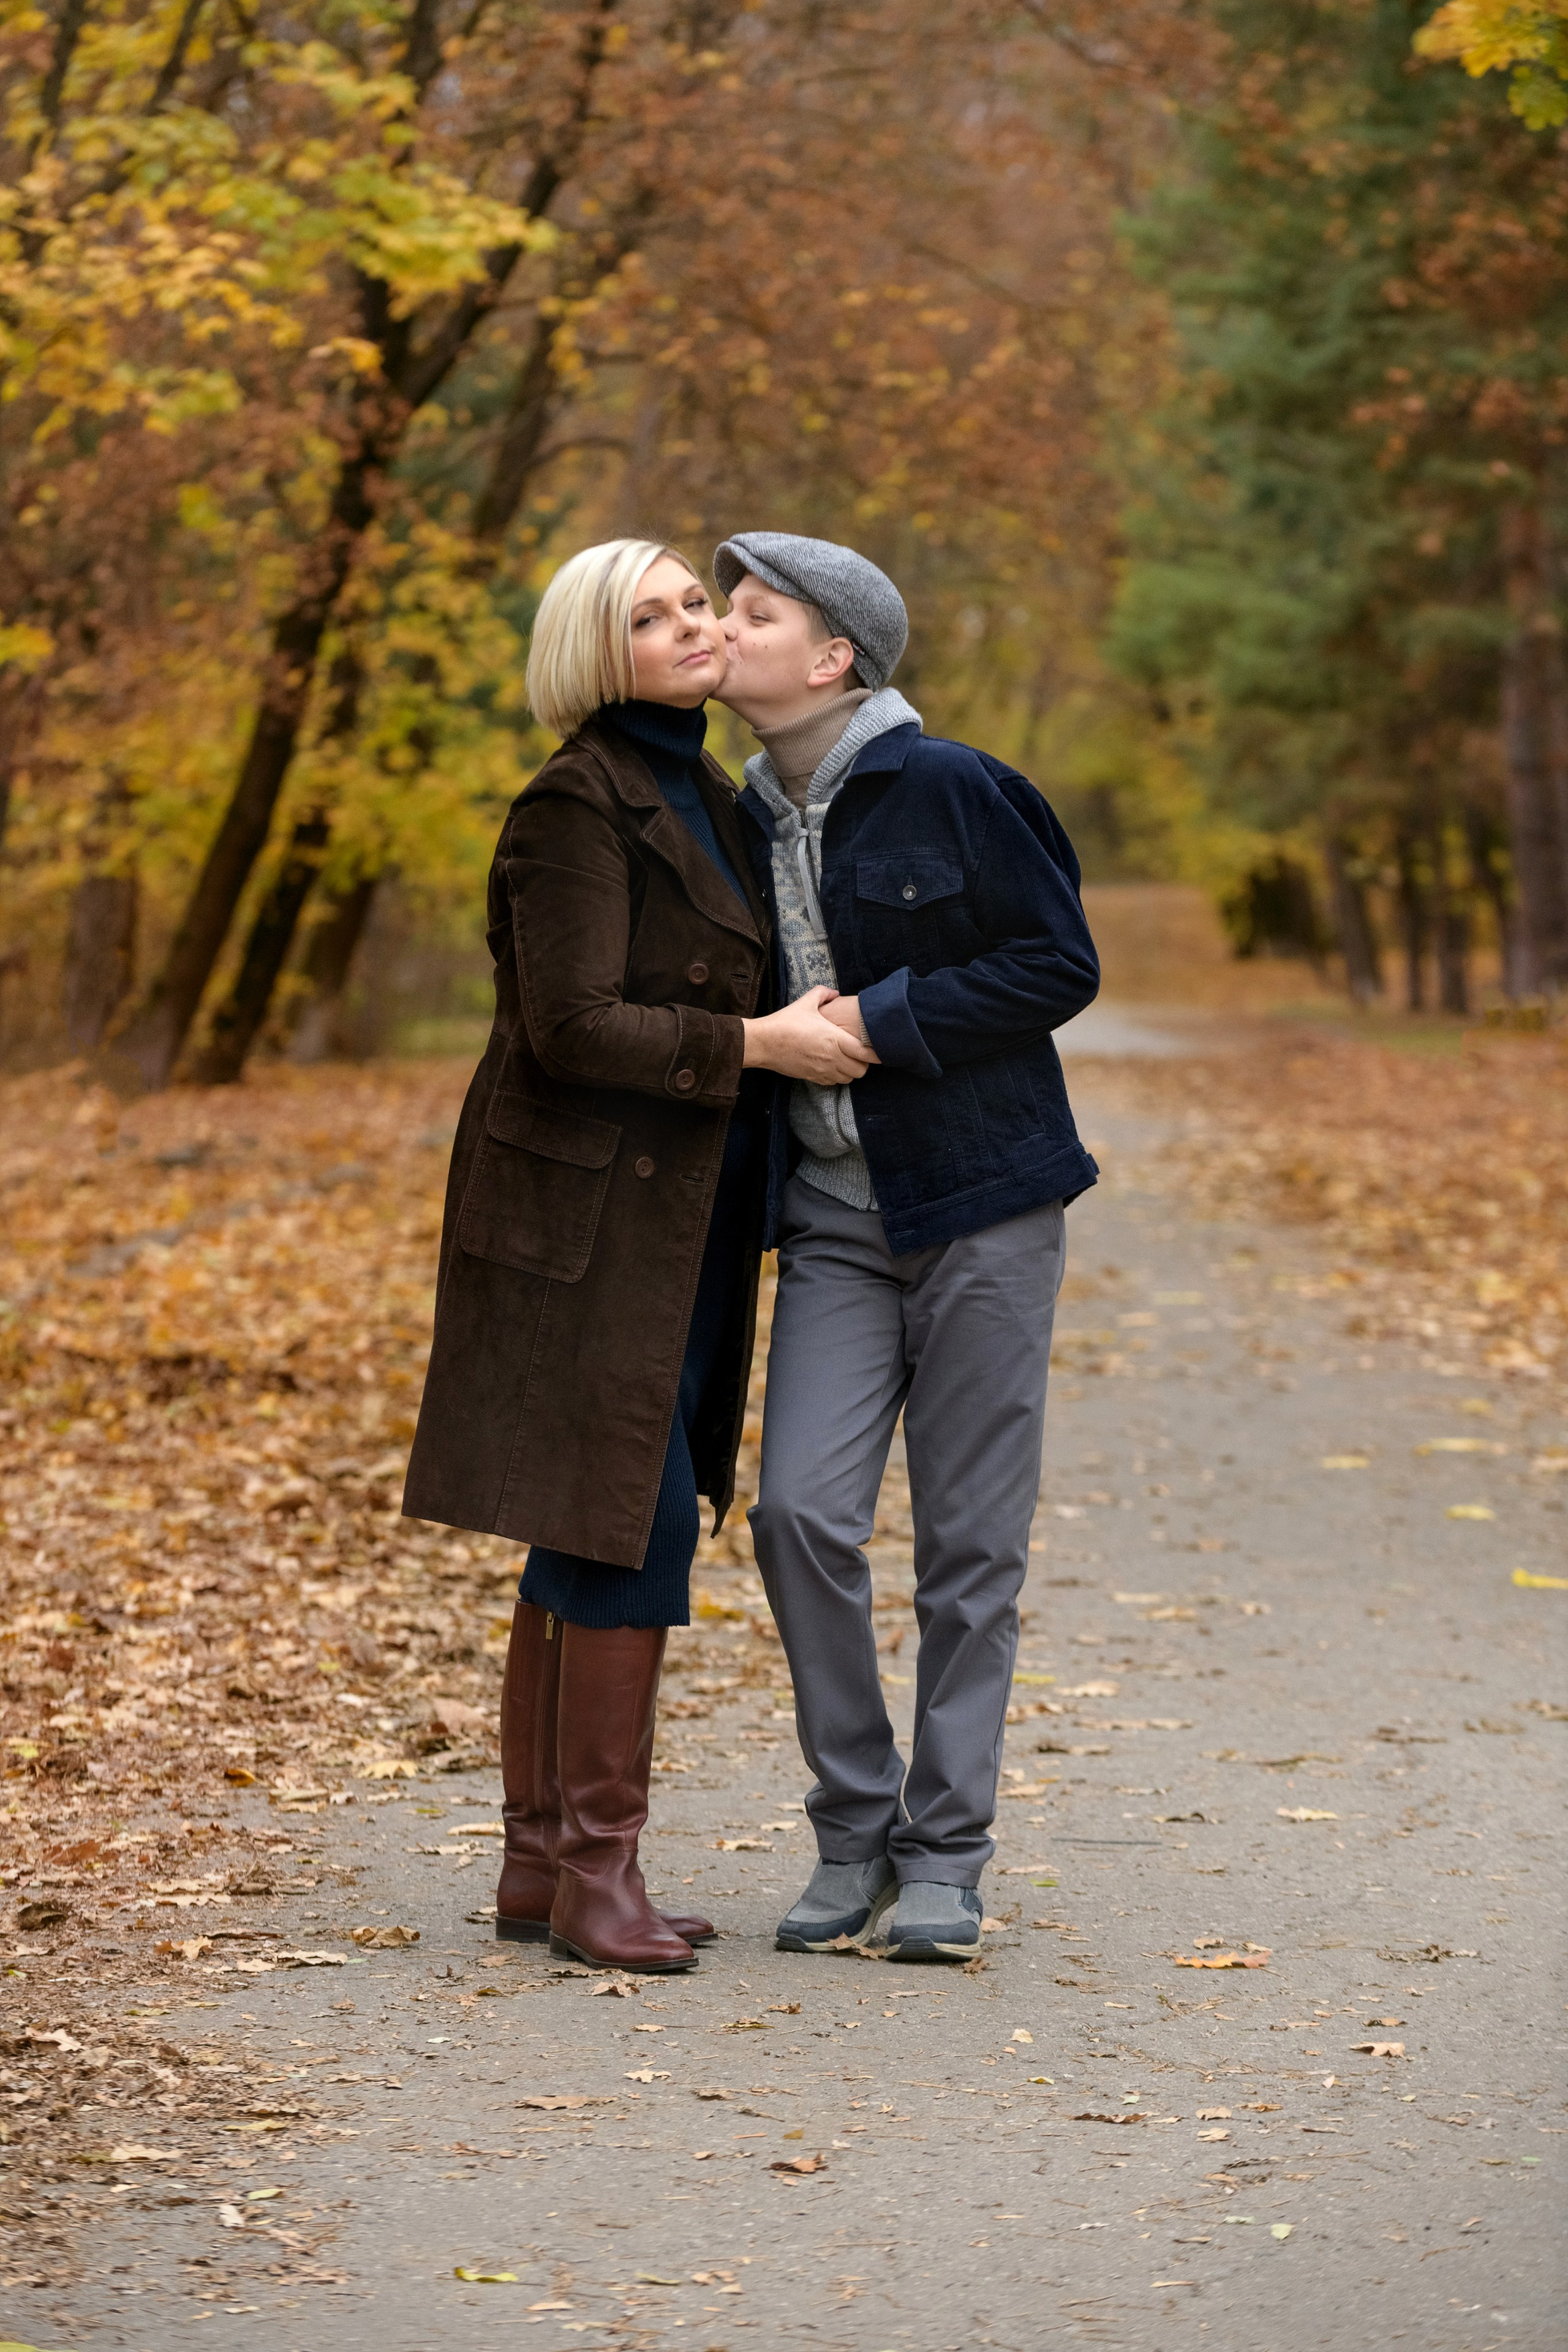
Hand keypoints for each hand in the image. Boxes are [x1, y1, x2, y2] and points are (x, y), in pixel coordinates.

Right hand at [741, 986, 876, 1083]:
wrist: (764, 1043)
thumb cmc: (785, 1022)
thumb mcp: (805, 1002)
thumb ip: (823, 994)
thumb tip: (835, 993)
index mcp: (834, 1039)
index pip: (865, 1052)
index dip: (876, 1054)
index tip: (880, 1050)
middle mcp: (831, 1058)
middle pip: (860, 1070)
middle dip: (864, 1064)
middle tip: (860, 1054)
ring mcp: (822, 1070)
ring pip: (848, 1079)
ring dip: (850, 1071)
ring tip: (847, 1060)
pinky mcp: (812, 1077)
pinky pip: (833, 1083)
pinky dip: (837, 1076)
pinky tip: (832, 1065)